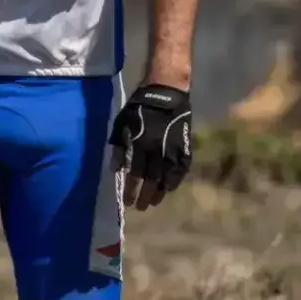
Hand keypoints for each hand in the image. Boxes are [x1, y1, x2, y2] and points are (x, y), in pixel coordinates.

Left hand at [109, 83, 191, 211]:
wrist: (166, 92)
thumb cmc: (140, 107)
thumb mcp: (122, 123)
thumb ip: (119, 147)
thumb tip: (115, 169)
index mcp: (140, 144)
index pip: (134, 174)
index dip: (131, 190)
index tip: (128, 202)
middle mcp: (157, 150)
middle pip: (151, 180)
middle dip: (145, 195)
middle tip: (140, 207)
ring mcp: (173, 149)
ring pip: (167, 178)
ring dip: (160, 192)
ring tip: (154, 202)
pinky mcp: (185, 146)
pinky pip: (181, 169)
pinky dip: (176, 181)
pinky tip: (170, 188)